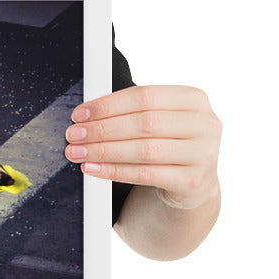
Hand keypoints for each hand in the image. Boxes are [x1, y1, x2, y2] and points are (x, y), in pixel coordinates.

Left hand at [65, 85, 221, 209]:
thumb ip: (131, 112)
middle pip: (144, 123)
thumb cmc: (168, 143)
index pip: (144, 96)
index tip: (79, 114)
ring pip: (143, 150)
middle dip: (101, 129)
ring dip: (103, 151)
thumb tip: (85, 116)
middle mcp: (205, 124)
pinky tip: (92, 168)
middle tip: (73, 135)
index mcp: (194, 99)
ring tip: (77, 152)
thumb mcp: (159, 120)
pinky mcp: (193, 181)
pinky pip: (145, 174)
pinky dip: (113, 171)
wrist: (193, 182)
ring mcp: (203, 154)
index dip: (108, 105)